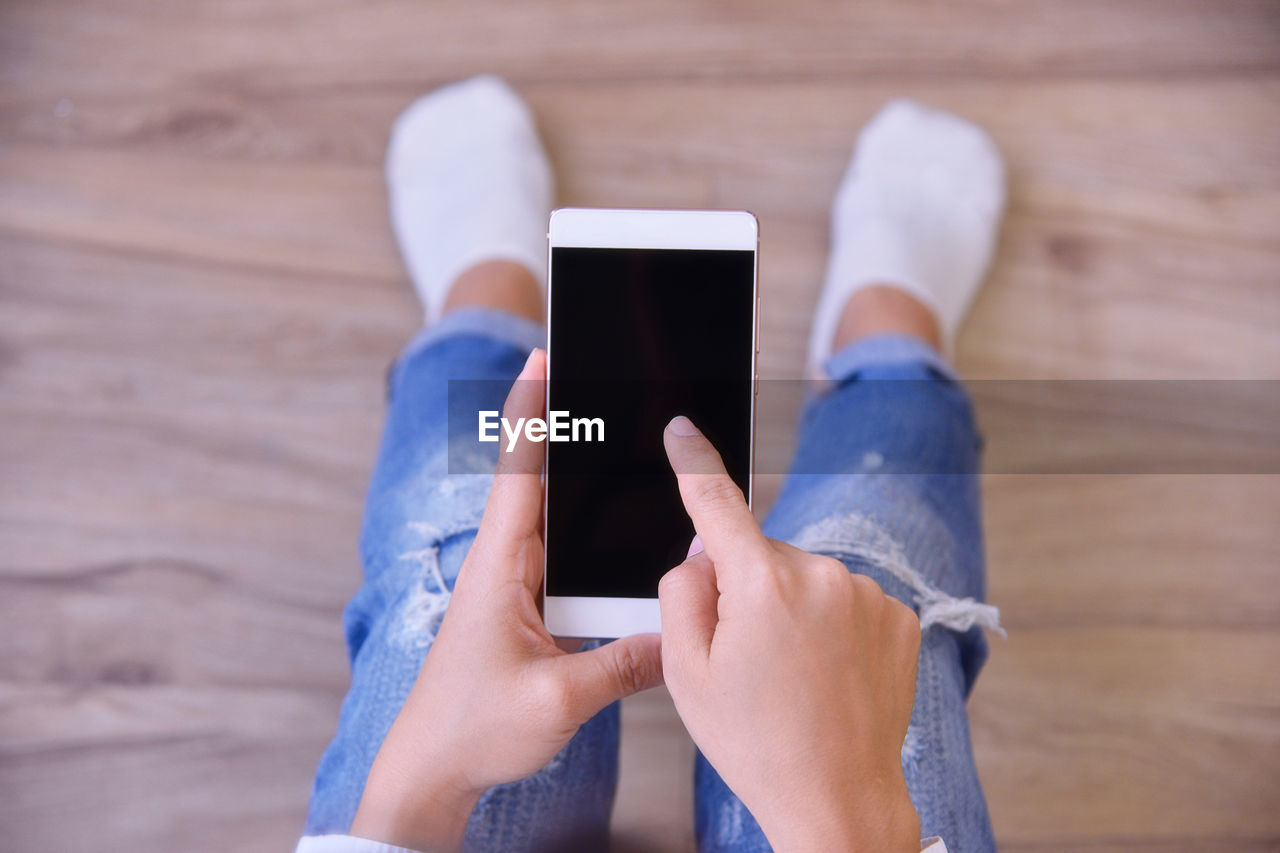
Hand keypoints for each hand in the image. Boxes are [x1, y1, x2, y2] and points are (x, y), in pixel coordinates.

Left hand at [350, 349, 662, 851]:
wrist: (431, 770)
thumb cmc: (473, 729)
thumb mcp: (560, 698)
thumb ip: (626, 663)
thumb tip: (682, 632)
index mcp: (500, 566)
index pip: (518, 469)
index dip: (531, 409)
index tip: (544, 354)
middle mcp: (505, 566)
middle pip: (543, 482)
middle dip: (571, 434)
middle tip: (610, 392)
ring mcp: (514, 590)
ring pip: (559, 526)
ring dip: (589, 495)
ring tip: (631, 461)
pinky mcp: (525, 616)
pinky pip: (566, 568)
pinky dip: (595, 550)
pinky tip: (630, 552)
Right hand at [658, 415, 922, 852]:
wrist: (838, 799)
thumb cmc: (757, 744)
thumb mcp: (684, 672)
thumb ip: (682, 592)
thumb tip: (704, 553)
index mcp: (762, 585)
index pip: (716, 501)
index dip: (693, 460)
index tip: (681, 430)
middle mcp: (822, 575)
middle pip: (761, 556)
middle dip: (747, 590)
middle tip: (748, 660)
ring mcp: (868, 594)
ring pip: (806, 580)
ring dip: (792, 610)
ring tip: (794, 678)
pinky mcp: (899, 616)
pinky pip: (846, 601)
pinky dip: (832, 626)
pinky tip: (828, 675)